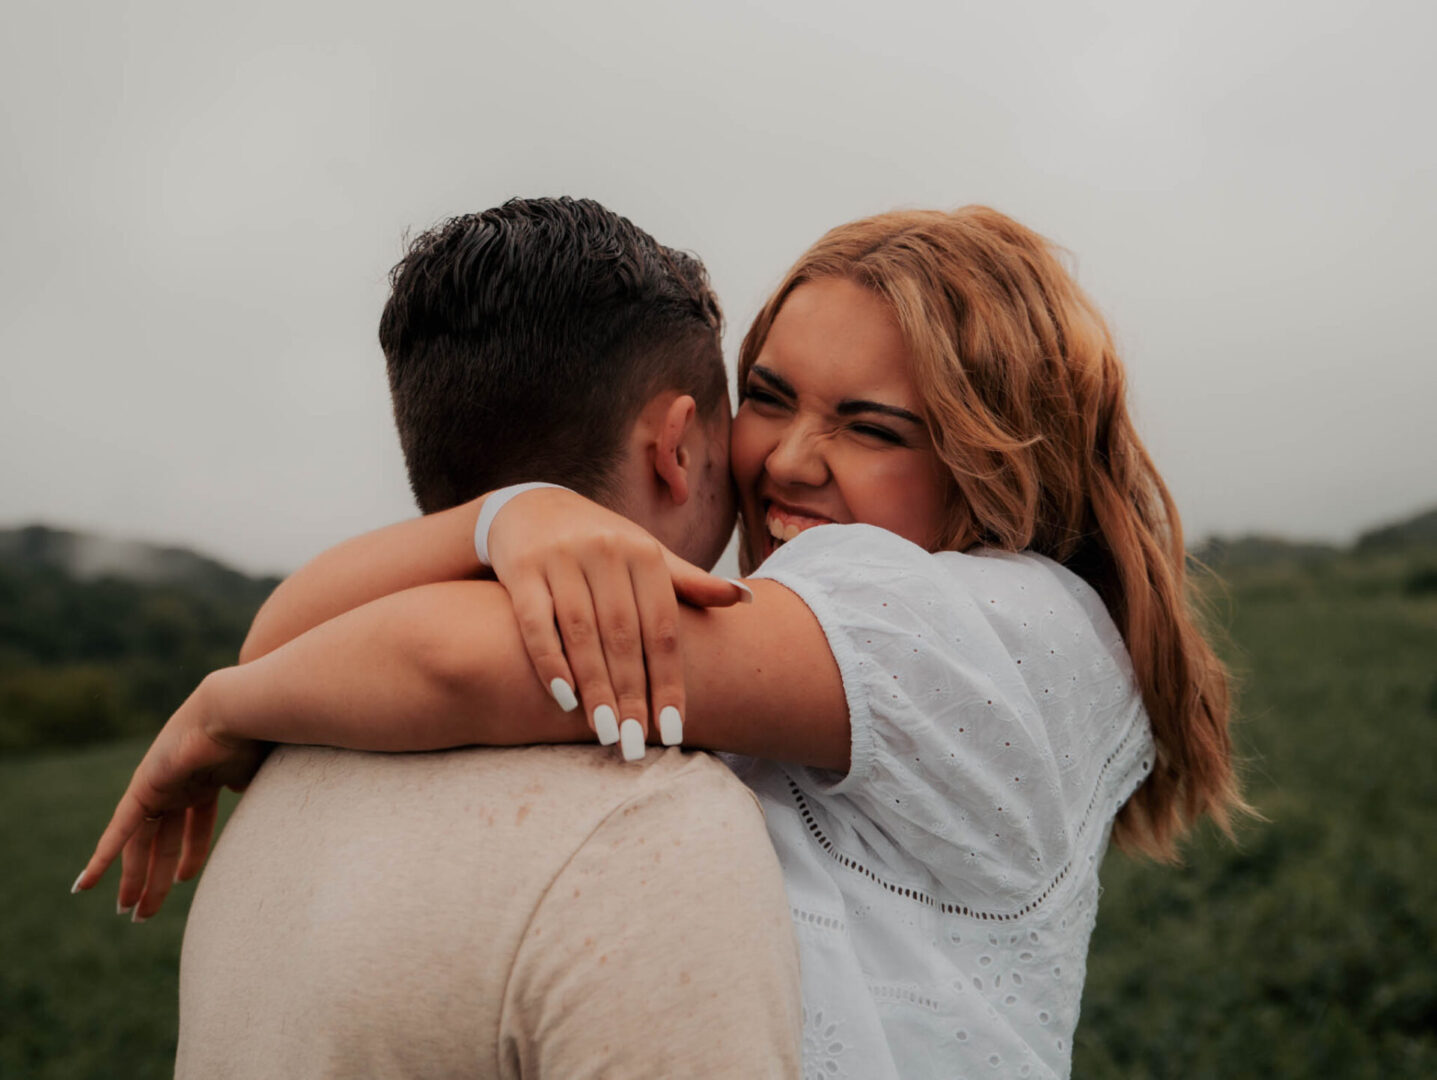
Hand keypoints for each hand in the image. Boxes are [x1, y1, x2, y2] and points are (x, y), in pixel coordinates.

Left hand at [71, 674, 267, 920]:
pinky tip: (87, 883)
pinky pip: (121, 829)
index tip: (182, 881)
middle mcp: (178, 785)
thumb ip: (254, 794)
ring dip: (135, 878)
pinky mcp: (144, 788)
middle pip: (163, 840)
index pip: (193, 828)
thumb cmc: (261, 736)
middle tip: (145, 912)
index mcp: (207, 782)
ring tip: (130, 913)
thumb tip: (258, 809)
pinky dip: (104, 856)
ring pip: (141, 843)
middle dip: (156, 877)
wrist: (241, 711)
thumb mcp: (260, 776)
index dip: (189, 856)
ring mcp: (159, 785)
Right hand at [485, 487, 750, 757]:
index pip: (662, 628)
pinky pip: (537, 623)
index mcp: (643, 553)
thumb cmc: (602, 544)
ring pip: (582, 633)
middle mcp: (605, 551)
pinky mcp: (522, 569)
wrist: (531, 508)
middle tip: (636, 743)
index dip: (668, 679)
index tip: (673, 728)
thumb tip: (747, 599)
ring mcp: (562, 558)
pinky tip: (563, 698)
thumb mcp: (646, 556)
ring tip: (604, 732)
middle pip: (623, 635)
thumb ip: (690, 583)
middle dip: (631, 693)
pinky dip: (550, 661)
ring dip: (595, 686)